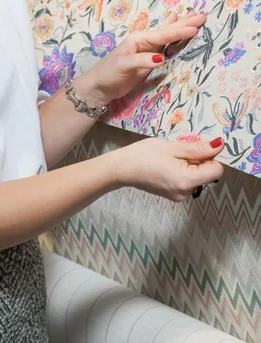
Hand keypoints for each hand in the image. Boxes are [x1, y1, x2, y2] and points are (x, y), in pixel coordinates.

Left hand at [79, 11, 205, 106]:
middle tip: (202, 16)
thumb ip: (141, 61)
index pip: (162, 35)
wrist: (100, 86)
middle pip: (167, 31)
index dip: (178, 31)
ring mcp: (147, 51)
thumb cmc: (108, 73)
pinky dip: (173, 38)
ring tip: (193, 17)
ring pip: (168, 36)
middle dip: (184, 24)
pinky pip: (165, 47)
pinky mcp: (149, 61)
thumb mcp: (123, 65)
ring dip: (180, 27)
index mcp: (138, 39)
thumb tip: (161, 58)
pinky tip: (175, 31)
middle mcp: (144, 42)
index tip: (194, 28)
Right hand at [108, 136, 224, 201]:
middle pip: (207, 175)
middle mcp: (186, 193)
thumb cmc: (144, 154)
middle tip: (179, 151)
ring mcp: (179, 196)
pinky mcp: (173, 196)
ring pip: (197, 178)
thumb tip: (220, 145)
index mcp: (187, 181)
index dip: (212, 157)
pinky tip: (168, 165)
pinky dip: (183, 172)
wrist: (122, 168)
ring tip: (171, 157)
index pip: (217, 171)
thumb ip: (198, 148)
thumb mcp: (172, 147)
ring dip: (190, 166)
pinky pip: (187, 182)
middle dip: (199, 161)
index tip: (198, 148)